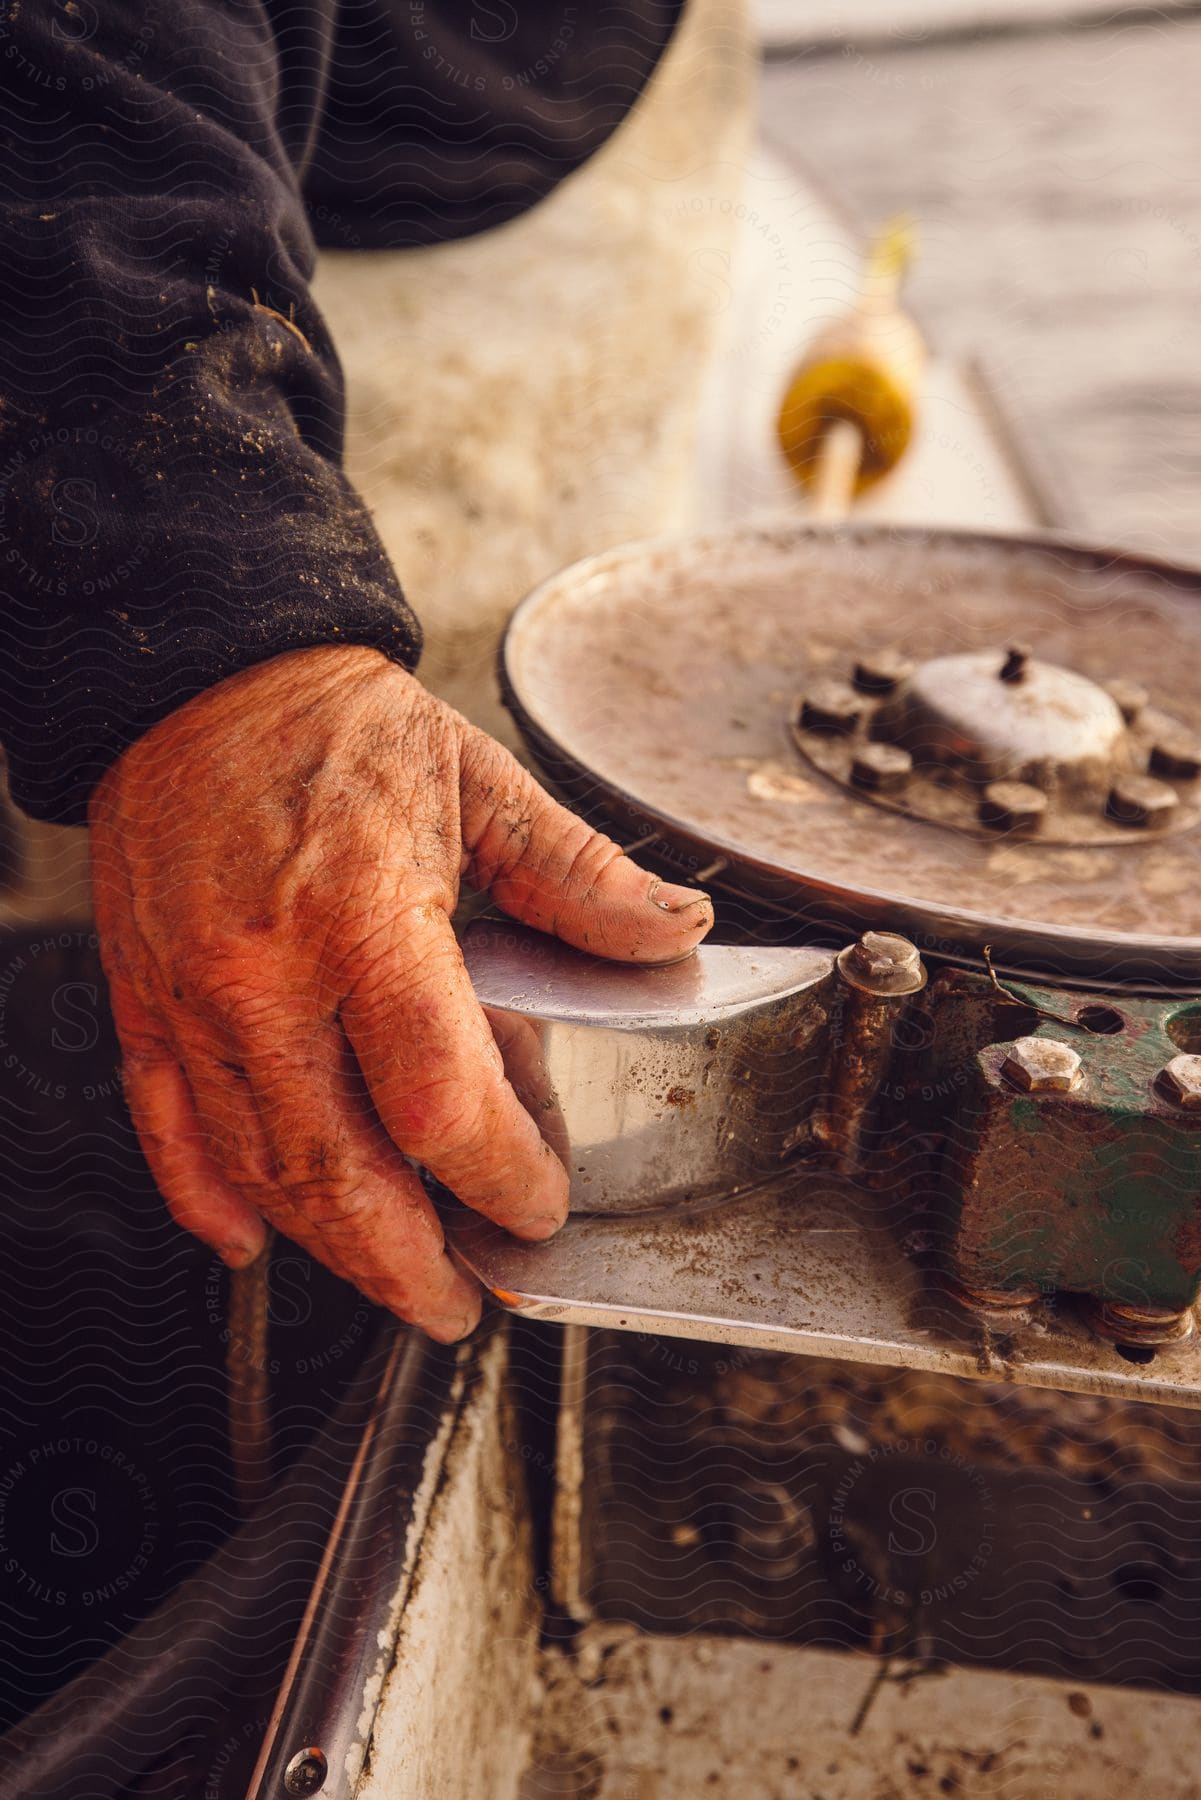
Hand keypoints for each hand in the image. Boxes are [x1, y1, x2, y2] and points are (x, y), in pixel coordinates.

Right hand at [89, 646, 712, 1338]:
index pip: (437, 1097)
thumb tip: (674, 932)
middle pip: (336, 1172)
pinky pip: (165, 1128)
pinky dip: (207, 1199)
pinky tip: (252, 1239)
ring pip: (255, 1169)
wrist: (195, 676)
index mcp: (362, 917)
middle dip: (409, 1263)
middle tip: (461, 1300)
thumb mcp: (477, 779)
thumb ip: (579, 873)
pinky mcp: (140, 1000)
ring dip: (328, 1248)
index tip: (537, 1200)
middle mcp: (264, 975)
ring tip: (391, 1277)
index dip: (499, 1174)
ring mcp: (191, 998)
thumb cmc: (334, 724)